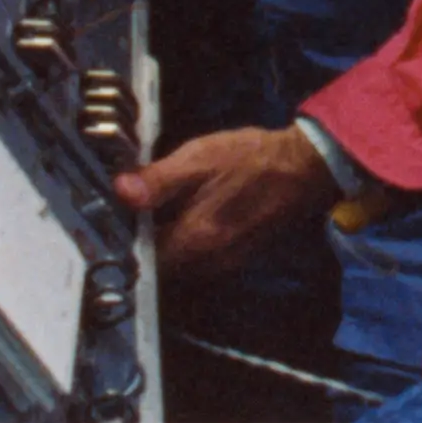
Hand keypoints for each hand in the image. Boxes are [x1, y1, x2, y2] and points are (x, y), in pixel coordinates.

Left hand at [112, 124, 333, 277]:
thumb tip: (120, 192)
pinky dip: (189, 242)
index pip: (144, 258)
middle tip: (136, 212)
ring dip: (168, 243)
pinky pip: (201, 257)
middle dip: (147, 242)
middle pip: (162, 264)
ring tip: (161, 210)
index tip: (117, 220)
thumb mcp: (199, 158)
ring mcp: (226, 262)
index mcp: (194, 239)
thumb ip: (158, 180)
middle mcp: (208, 262)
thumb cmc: (250, 159)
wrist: (304, 168)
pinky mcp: (237, 255)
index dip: (128, 240)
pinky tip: (191, 213)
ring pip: (181, 263)